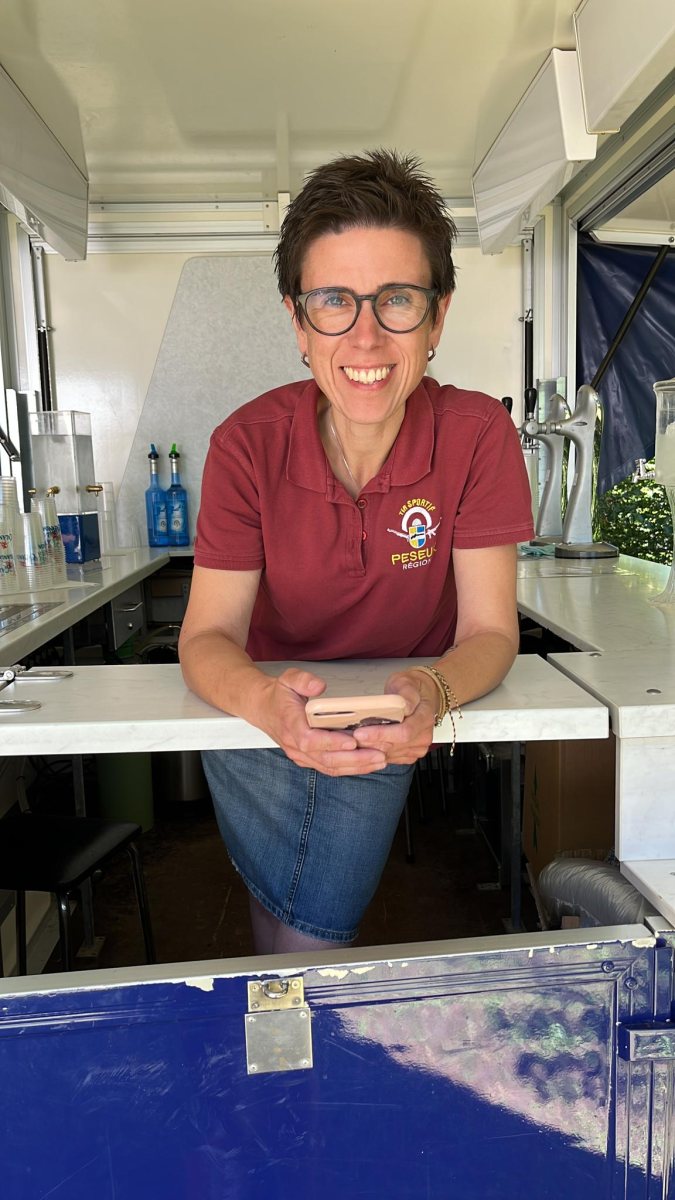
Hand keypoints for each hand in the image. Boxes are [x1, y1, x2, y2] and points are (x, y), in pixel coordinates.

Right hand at [259, 667, 387, 776]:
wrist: (263, 709)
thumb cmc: (279, 695)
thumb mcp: (288, 678)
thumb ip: (303, 680)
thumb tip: (319, 686)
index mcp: (290, 724)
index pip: (310, 740)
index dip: (332, 742)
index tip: (352, 741)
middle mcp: (295, 744)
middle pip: (325, 759)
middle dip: (354, 759)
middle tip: (378, 755)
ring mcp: (300, 755)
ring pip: (329, 767)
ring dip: (355, 767)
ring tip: (379, 761)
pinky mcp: (307, 759)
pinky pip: (328, 768)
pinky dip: (349, 768)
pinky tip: (366, 764)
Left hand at [351, 668, 436, 763]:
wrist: (419, 698)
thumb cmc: (409, 689)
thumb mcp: (406, 683)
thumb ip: (406, 695)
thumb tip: (404, 706)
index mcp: (424, 717)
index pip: (403, 732)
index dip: (381, 734)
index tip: (361, 732)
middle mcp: (423, 736)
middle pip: (393, 746)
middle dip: (370, 743)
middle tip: (349, 738)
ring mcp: (417, 748)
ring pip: (389, 754)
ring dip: (369, 750)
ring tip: (351, 742)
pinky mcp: (409, 755)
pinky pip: (389, 759)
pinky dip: (373, 754)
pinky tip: (362, 746)